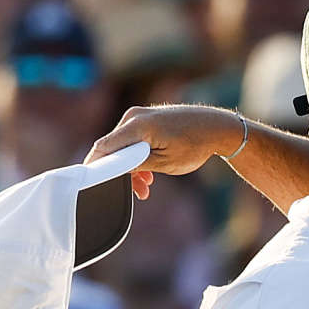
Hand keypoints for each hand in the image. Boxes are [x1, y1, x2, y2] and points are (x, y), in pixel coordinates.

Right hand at [87, 106, 246, 201]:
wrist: (216, 127)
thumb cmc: (194, 145)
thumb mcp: (164, 163)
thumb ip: (136, 165)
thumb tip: (115, 169)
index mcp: (137, 126)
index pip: (104, 147)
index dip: (94, 167)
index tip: (92, 185)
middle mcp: (133, 116)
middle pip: (113, 149)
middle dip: (121, 173)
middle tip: (140, 192)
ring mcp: (139, 116)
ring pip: (123, 147)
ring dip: (131, 168)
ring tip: (147, 186)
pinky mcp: (145, 119)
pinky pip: (132, 141)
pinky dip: (137, 157)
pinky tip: (149, 174)